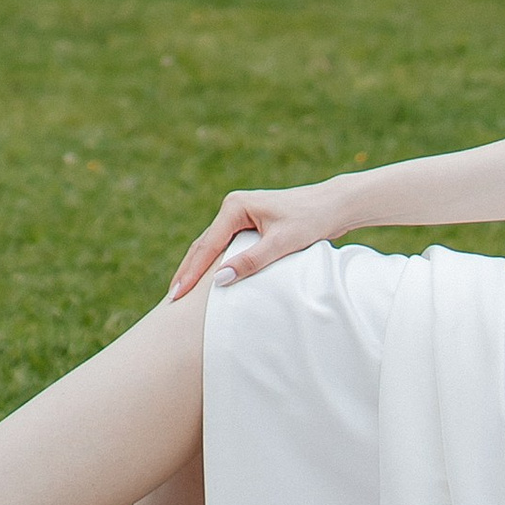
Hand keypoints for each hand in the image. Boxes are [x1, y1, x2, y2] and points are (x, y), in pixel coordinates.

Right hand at [169, 179, 351, 300]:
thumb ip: (252, 261)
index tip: (177, 295)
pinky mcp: (249, 225)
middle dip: (187, 272)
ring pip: (212, 246)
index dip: (192, 272)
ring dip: (197, 268)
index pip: (207, 245)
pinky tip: (205, 281)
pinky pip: (224, 247)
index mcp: (235, 206)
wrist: (334, 205)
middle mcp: (234, 207)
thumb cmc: (311, 220)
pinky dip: (212, 264)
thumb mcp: (282, 243)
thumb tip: (220, 280)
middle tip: (171, 299)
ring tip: (181, 293)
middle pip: (203, 245)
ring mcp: (240, 215)